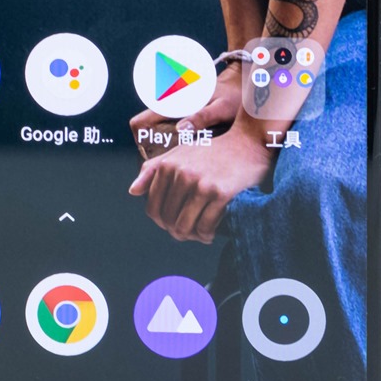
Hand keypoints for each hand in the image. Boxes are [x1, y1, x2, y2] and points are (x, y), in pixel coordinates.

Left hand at [128, 71, 277, 243]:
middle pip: (168, 220)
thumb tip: (133, 191)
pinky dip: (206, 235)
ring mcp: (200, 184)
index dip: (161, 221)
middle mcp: (181, 174)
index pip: (152, 207)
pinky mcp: (220, 193)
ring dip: (191, 236)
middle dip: (177, 231)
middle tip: (189, 231)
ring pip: (185, 227)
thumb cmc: (213, 151)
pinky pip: (206, 226)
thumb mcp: (179, 153)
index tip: (172, 222)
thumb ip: (153, 169)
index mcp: (168, 166)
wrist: (248, 144)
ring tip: (199, 234)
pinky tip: (210, 233)